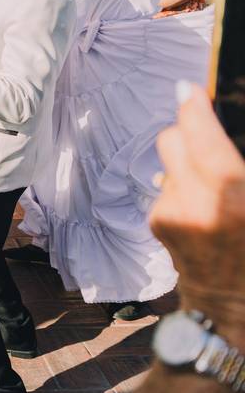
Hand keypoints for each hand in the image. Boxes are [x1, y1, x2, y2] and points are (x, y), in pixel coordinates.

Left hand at [152, 83, 244, 342]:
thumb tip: (217, 127)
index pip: (198, 131)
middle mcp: (193, 197)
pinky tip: (202, 206)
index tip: (190, 88)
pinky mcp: (156, 221)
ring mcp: (169, 210)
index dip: (194, 105)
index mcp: (229, 191)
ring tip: (212, 183)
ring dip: (186, 162)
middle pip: (172, 137)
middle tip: (207, 134)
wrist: (233, 304)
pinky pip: (165, 187)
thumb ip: (236, 160)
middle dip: (188, 131)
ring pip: (167, 162)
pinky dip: (181, 187)